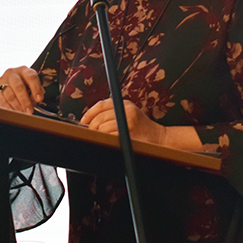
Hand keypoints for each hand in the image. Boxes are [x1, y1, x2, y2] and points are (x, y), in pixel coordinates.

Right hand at [0, 66, 43, 113]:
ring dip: (17, 106)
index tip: (39, 99)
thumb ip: (34, 94)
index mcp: (24, 71)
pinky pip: (2, 100)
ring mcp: (2, 81)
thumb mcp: (32, 89)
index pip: (31, 77)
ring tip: (22, 113)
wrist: (8, 88)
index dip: (36, 88)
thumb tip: (34, 101)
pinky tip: (14, 112)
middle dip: (25, 100)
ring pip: (9, 95)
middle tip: (29, 111)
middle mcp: (12, 73)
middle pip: (18, 86)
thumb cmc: (24, 88)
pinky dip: (9, 108)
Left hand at [81, 99, 203, 149]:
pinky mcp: (129, 132)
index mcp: (125, 103)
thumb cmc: (141, 127)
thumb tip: (91, 119)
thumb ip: (112, 112)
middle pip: (99, 117)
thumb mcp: (128, 113)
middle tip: (92, 132)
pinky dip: (107, 139)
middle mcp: (127, 109)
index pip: (101, 105)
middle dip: (92, 126)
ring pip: (103, 127)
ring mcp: (128, 121)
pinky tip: (112, 140)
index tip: (84, 121)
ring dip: (99, 134)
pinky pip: (110, 136)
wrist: (159, 137)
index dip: (89, 113)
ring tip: (103, 137)